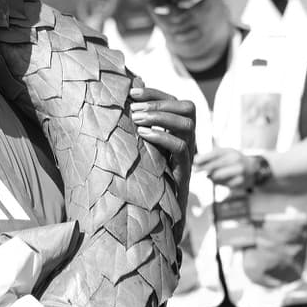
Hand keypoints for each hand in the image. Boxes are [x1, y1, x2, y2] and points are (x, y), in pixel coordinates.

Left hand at [130, 83, 194, 210]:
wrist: (159, 214)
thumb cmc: (146, 178)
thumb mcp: (142, 150)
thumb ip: (137, 130)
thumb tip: (117, 109)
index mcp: (178, 131)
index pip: (175, 101)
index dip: (155, 93)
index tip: (133, 92)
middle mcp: (188, 139)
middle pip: (188, 107)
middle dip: (160, 102)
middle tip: (134, 107)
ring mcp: (188, 154)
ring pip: (188, 124)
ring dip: (161, 116)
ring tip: (136, 119)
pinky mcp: (184, 170)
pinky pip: (181, 147)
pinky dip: (162, 136)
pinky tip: (143, 134)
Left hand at [193, 147, 256, 191]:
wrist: (251, 167)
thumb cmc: (231, 160)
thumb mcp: (222, 154)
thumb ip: (209, 157)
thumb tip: (194, 160)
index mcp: (229, 151)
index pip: (215, 153)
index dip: (204, 157)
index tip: (194, 161)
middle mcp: (235, 159)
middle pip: (216, 165)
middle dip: (204, 168)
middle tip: (194, 170)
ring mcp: (239, 170)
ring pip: (218, 176)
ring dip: (211, 176)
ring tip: (210, 175)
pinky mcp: (240, 181)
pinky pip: (223, 184)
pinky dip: (219, 183)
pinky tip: (221, 180)